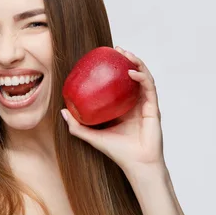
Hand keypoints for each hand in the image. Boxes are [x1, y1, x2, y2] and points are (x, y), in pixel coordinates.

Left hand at [61, 46, 164, 174]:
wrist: (136, 164)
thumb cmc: (118, 152)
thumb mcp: (92, 136)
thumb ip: (77, 126)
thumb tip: (61, 111)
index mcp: (123, 107)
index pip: (120, 83)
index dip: (115, 68)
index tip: (105, 57)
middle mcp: (135, 103)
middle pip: (133, 75)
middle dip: (127, 59)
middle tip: (116, 50)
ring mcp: (146, 105)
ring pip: (143, 77)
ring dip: (136, 63)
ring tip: (125, 54)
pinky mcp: (153, 108)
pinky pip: (149, 88)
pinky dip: (142, 77)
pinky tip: (131, 72)